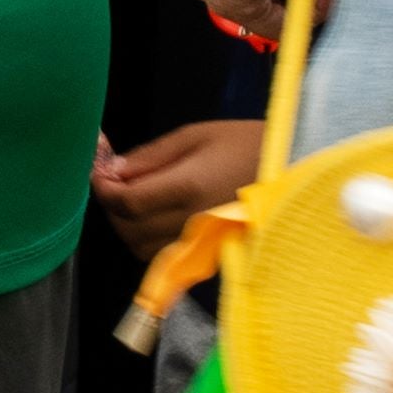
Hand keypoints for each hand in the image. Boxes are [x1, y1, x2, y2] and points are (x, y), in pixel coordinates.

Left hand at [93, 117, 265, 250]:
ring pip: (141, 250)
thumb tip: (113, 170)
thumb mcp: (196, 135)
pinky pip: (164, 257)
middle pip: (129, 230)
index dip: (103, 189)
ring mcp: (202, 243)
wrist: (294, 170)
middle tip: (114, 182)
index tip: (98, 172)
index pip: (127, 203)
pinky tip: (155, 216)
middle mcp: (192, 222)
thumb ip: (151, 157)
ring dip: (128, 227)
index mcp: (189, 188)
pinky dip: (148, 240)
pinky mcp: (209, 254)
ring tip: (134, 198)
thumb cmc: (246, 144)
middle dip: (112, 207)